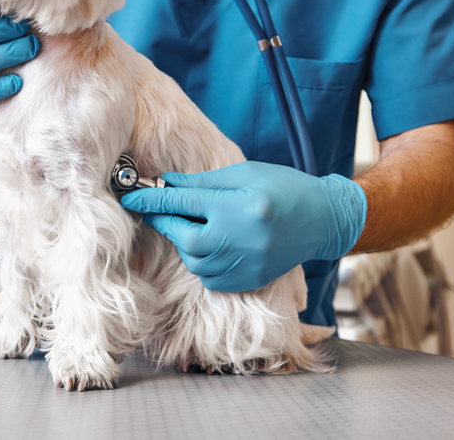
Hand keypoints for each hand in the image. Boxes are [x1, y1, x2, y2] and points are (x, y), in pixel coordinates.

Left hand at [120, 161, 365, 292]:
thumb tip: (166, 183)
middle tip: (163, 210)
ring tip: (194, 224)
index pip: (183, 204)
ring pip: (195, 261)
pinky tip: (210, 244)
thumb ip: (202, 182)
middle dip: (168, 223)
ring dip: (185, 242)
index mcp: (238, 207)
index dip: (152, 199)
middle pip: (185, 238)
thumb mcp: (243, 173)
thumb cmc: (283, 187)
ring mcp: (246, 264)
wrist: (323, 219)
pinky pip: (210, 278)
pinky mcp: (249, 280)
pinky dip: (202, 262)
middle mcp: (241, 239)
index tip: (130, 197)